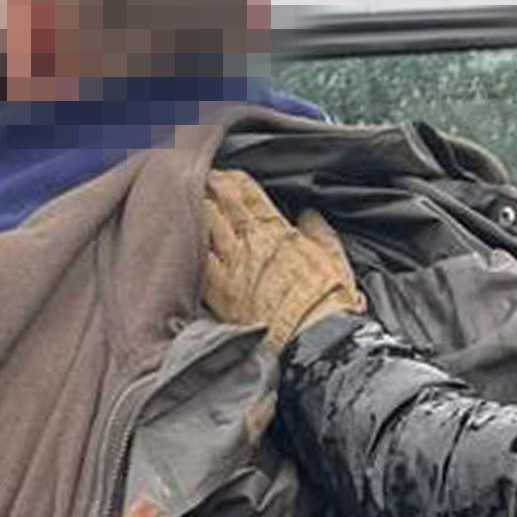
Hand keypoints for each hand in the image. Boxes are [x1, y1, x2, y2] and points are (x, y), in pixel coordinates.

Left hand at [202, 169, 364, 350]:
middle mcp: (250, 244)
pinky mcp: (219, 293)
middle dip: (210, 188)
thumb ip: (321, 234)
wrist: (313, 342)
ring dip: (196, 211)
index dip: (235, 181)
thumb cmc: (328, 305)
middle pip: (222, 205)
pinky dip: (188, 247)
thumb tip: (310, 215)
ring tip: (187, 202)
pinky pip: (197, 262)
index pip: (250, 195)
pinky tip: (179, 241)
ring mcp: (231, 267)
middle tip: (200, 179)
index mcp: (279, 233)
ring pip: (205, 227)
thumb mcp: (336, 261)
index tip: (226, 175)